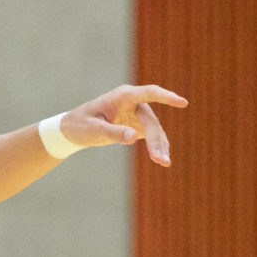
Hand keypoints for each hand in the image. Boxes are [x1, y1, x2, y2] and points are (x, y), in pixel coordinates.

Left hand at [60, 84, 187, 165]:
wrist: (74, 129)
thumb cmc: (81, 125)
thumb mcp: (93, 130)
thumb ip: (112, 132)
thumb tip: (134, 137)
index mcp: (122, 96)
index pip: (148, 93)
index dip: (166, 97)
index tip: (182, 103)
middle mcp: (133, 102)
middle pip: (151, 120)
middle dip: (155, 139)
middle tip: (159, 159)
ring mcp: (137, 113)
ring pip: (155, 129)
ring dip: (159, 146)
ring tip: (163, 163)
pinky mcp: (138, 125)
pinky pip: (153, 136)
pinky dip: (158, 147)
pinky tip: (163, 159)